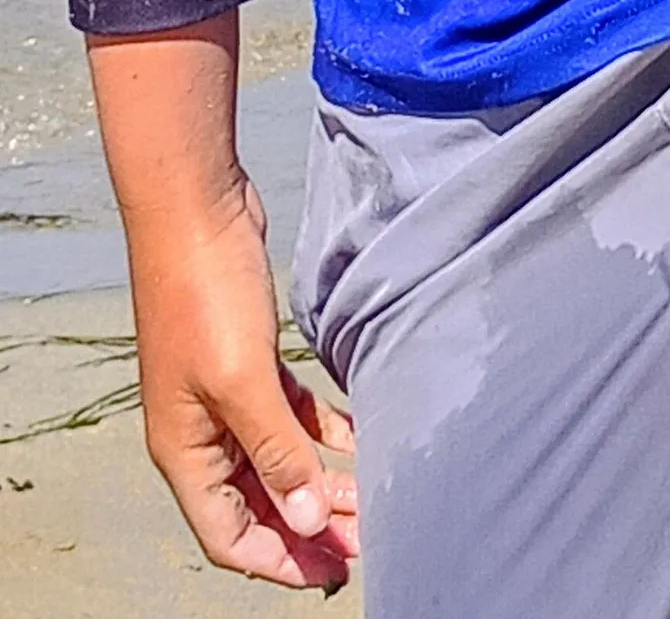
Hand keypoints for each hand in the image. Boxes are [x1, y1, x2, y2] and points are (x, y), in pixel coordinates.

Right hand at [127, 172, 358, 588]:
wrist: (198, 213)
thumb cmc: (207, 296)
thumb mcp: (244, 382)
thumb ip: (277, 452)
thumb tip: (306, 520)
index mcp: (186, 450)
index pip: (228, 534)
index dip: (278, 560)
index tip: (333, 571)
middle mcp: (202, 430)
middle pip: (257, 502)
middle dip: (306, 528)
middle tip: (363, 545)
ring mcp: (225, 392)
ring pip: (277, 458)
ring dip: (319, 482)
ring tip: (369, 502)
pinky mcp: (250, 357)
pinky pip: (289, 412)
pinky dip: (321, 430)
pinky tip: (358, 439)